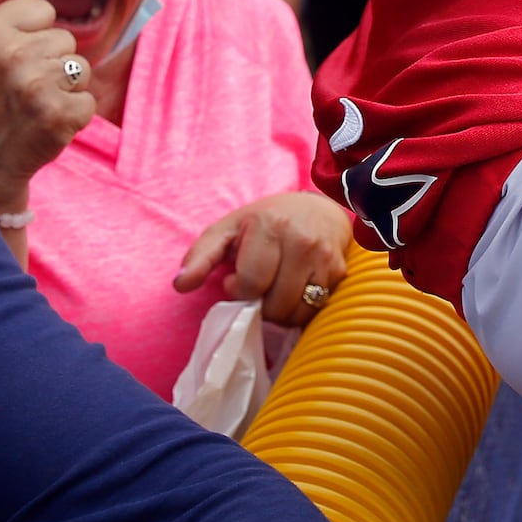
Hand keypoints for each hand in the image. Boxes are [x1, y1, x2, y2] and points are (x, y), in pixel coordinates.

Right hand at [0, 0, 94, 216]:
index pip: (43, 12)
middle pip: (65, 41)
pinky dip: (73, 118)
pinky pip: (87, 102)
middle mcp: (12, 56)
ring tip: (32, 107)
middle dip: (49, 65)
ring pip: (80, 69)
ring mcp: (37, 87)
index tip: (10, 62)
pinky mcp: (60, 116)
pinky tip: (44, 126)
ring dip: (64, 91)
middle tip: (19, 91)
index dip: (32, 37)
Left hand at [174, 191, 350, 325]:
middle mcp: (301, 242)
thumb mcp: (228, 229)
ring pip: (297, 313)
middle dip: (260, 306)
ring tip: (274, 292)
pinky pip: (316, 310)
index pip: (252, 284)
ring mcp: (325, 258)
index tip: (236, 281)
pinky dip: (301, 309)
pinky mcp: (341, 272)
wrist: (319, 208)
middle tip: (257, 289)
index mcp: (270, 227)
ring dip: (280, 313)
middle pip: (275, 305)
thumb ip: (201, 256)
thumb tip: (180, 285)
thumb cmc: (266, 221)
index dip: (239, 292)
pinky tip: (295, 291)